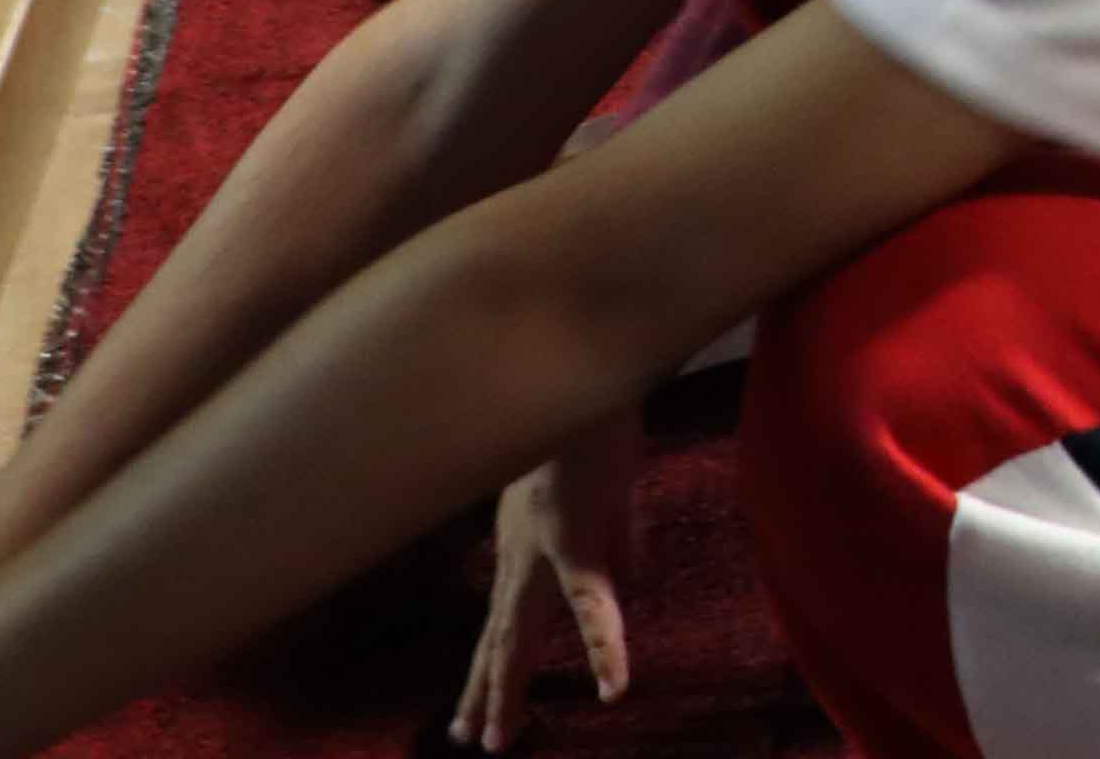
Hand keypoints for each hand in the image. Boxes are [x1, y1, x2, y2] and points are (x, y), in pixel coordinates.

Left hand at [454, 407, 643, 750]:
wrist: (582, 376)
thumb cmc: (596, 422)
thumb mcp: (608, 491)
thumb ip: (618, 537)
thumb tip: (628, 577)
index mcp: (526, 545)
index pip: (505, 618)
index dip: (492, 666)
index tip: (472, 711)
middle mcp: (520, 556)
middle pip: (500, 638)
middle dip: (487, 691)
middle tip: (473, 740)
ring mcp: (541, 553)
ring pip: (520, 635)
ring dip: (509, 689)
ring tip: (500, 739)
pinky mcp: (575, 542)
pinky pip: (593, 605)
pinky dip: (604, 647)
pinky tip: (615, 685)